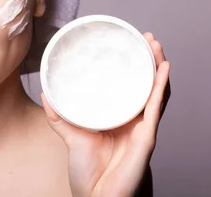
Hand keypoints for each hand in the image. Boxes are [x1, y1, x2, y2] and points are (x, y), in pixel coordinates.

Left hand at [41, 32, 170, 196]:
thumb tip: (47, 91)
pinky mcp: (146, 137)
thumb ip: (59, 115)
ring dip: (158, 67)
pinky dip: (161, 88)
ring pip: (156, 91)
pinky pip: (155, 108)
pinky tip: (164, 70)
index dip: (134, 66)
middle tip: (147, 38)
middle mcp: (135, 120)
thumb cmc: (88, 172)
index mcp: (120, 118)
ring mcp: (143, 128)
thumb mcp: (70, 136)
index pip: (130, 86)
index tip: (130, 44)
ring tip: (155, 46)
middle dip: (150, 60)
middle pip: (147, 84)